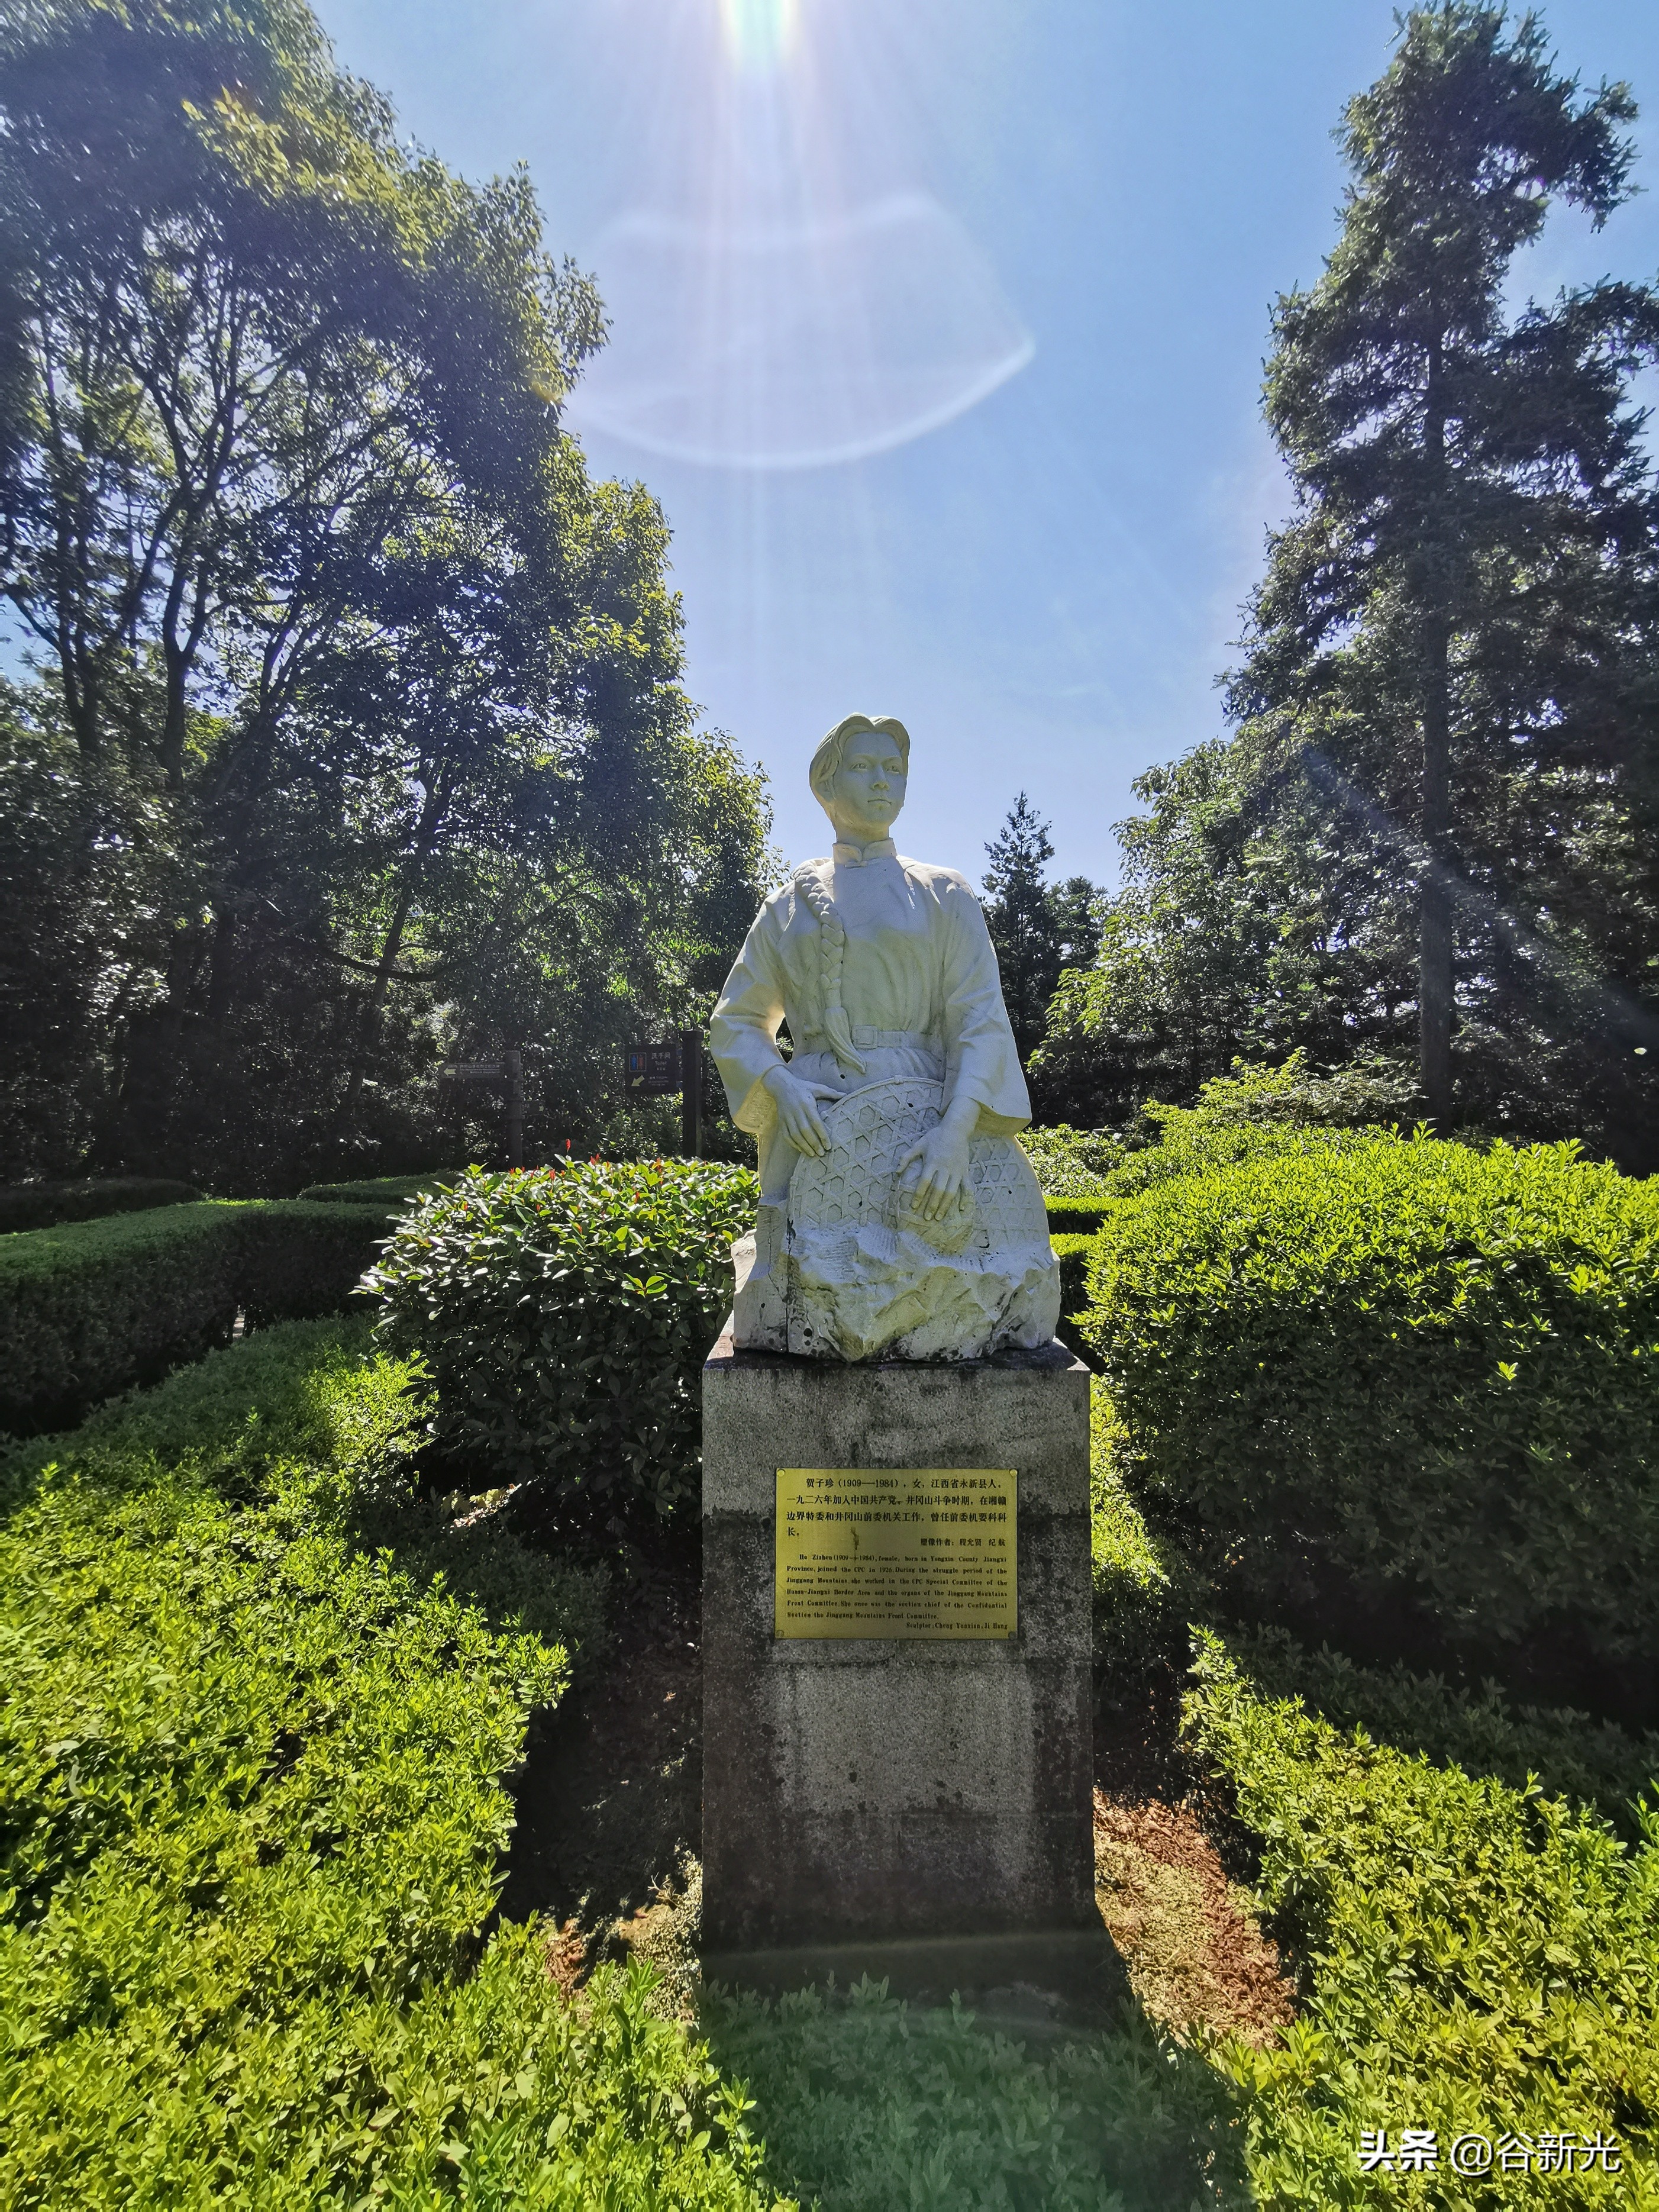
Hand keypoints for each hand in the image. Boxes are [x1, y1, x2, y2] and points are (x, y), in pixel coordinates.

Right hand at [763, 1064, 832, 1155]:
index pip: (815, 1122)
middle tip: (822, 1153)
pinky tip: (801, 1149)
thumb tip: (845, 1095)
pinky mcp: (781, 1121)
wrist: (781, 1085)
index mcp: (806, 1103)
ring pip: (795, 1135)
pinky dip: (793, 1144)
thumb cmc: (802, 1087)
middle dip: (814, 1143)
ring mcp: (787, 1117)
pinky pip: (786, 1135)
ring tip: (812, 1154)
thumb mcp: (817, 1088)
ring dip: (803, 1146)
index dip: (822, 1135)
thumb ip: (831, 1092)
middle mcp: (796, 1111)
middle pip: (805, 1131)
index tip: (829, 1145)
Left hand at [898, 1100, 977, 1220]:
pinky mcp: (965, 1171)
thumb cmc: (935, 1136)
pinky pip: (966, 1187)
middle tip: (926, 1218)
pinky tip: (961, 1209)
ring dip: (945, 1205)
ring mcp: (956, 1170)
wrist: (956, 1128)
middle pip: (938, 1190)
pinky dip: (965, 1198)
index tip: (914, 1206)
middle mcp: (945, 1167)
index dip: (919, 1195)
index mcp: (932, 1161)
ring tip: (939, 1217)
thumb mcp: (919, 1144)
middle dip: (932, 1205)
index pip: (924, 1182)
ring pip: (951, 1191)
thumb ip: (906, 1157)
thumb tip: (896, 1172)